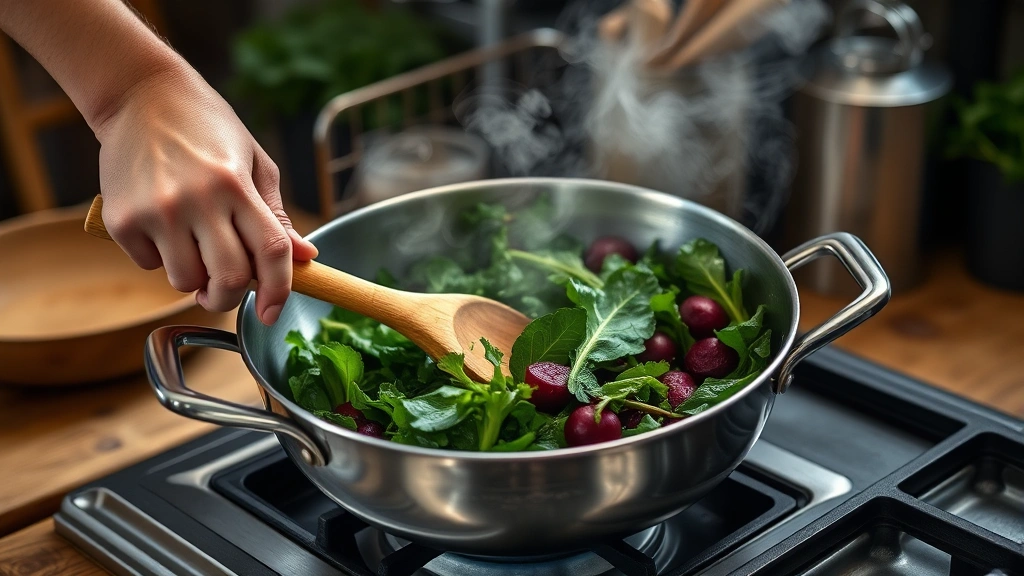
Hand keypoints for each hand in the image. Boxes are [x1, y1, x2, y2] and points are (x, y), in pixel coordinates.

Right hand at [94, 68, 317, 324]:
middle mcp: (198, 200)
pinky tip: (160, 224)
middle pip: (228, 279)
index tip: (272, 312)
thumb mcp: (254, 163)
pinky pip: (148, 265)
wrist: (140, 97)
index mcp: (237, 186)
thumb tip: (305, 258)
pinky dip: (158, 258)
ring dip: (194, 278)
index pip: (271, 251)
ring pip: (185, 281)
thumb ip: (276, 215)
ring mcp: (157, 211)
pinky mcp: (121, 219)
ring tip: (192, 246)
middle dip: (230, 298)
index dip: (278, 290)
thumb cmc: (208, 129)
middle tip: (225, 291)